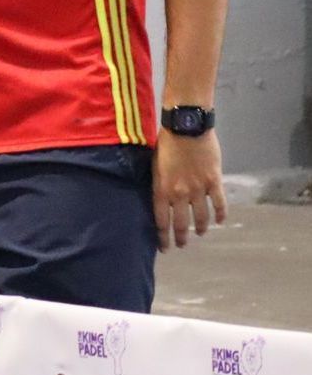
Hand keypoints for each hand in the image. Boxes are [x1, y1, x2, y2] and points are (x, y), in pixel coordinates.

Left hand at [152, 129, 226, 251]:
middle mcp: (179, 194)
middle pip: (181, 223)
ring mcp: (198, 189)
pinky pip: (219, 203)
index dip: (163, 236)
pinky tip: (220, 221)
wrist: (186, 128)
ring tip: (200, 233)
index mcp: (161, 189)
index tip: (164, 247)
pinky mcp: (214, 181)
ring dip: (200, 227)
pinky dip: (220, 214)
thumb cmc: (166, 143)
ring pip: (201, 216)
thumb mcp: (154, 165)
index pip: (161, 220)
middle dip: (180, 237)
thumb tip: (161, 197)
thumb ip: (159, 183)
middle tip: (181, 245)